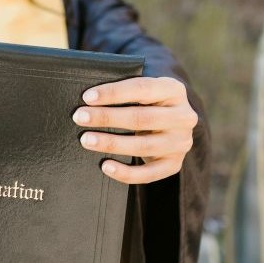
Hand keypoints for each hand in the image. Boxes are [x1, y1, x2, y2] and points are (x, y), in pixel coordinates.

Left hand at [72, 76, 197, 184]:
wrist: (170, 122)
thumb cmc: (146, 102)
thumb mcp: (142, 90)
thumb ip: (123, 90)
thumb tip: (88, 98)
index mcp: (174, 90)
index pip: (142, 89)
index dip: (114, 93)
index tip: (88, 97)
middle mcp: (183, 116)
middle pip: (141, 118)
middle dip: (107, 117)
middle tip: (80, 117)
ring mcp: (181, 142)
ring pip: (143, 146)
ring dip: (111, 143)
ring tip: (86, 140)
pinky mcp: (174, 164)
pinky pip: (149, 173)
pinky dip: (125, 173)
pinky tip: (105, 166)